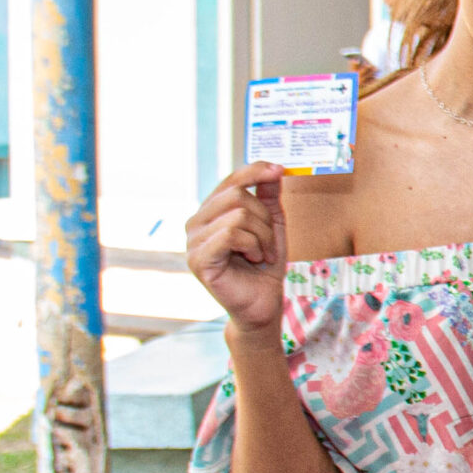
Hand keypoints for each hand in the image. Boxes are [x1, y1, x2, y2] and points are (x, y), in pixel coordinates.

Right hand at [187, 163, 291, 337]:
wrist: (263, 305)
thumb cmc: (264, 267)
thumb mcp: (272, 226)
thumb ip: (269, 198)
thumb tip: (273, 168)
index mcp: (210, 212)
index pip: (230, 181)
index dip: (255, 171)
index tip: (279, 170)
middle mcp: (196, 222)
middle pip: (237, 195)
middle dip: (265, 218)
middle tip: (270, 242)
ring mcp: (192, 241)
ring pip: (238, 215)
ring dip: (262, 236)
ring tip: (262, 255)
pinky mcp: (198, 259)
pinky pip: (231, 234)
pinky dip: (252, 246)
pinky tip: (254, 259)